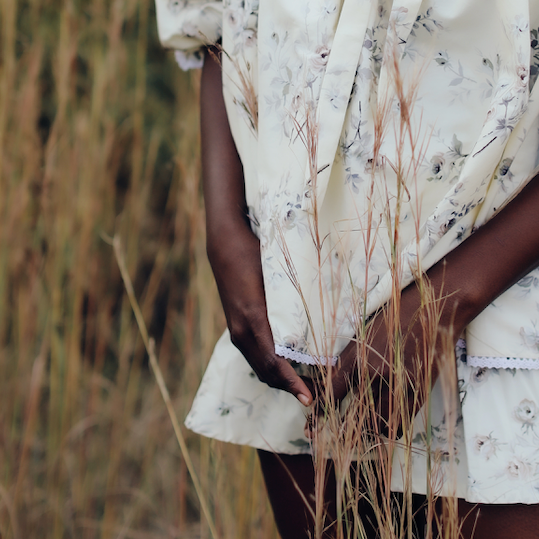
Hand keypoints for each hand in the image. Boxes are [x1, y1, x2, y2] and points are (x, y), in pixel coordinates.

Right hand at [200, 48, 310, 406]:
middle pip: (249, 338)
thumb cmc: (252, 148)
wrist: (222, 134)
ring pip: (247, 333)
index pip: (255, 321)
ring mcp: (229, 274)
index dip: (280, 357)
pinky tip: (292, 363)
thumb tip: (316, 220)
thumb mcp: (268, 172)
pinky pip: (250, 319)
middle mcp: (228, 266)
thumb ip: (290, 196)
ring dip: (276, 365)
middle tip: (313, 405)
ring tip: (308, 395)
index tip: (306, 386)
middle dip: (280, 374)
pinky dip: (270, 346)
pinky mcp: (238, 274)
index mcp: (232, 251)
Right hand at [208, 215, 313, 406]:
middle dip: (291, 388)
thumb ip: (293, 302)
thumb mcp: (277, 278)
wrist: (225, 246)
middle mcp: (242, 333)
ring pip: (261, 368)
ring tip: (308, 386)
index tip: (310, 398)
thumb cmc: (255, 256)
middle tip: (318, 396)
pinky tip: (290, 369)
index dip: (293, 383)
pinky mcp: (237, 330)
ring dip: (282, 381)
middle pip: (268, 372)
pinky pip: (256, 357)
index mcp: (253, 321)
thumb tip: (321, 323)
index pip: (275, 362)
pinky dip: (272, 369)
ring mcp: (237, 333)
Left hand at [316, 276, 457, 438]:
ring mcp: (396, 382)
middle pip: (353, 412)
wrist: (432, 309)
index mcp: (357, 356)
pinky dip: (391, 426)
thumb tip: (332, 384)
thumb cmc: (397, 317)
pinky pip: (399, 422)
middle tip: (341, 431)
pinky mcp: (417, 390)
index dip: (321, 411)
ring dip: (371, 427)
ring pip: (377, 422)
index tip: (314, 425)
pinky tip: (389, 421)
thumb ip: (350, 360)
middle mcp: (374, 371)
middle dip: (344, 426)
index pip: (333, 391)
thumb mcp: (366, 333)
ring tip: (370, 426)